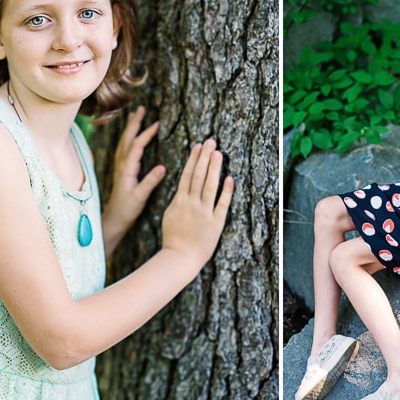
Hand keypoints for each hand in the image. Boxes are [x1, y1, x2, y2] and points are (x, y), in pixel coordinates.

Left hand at [103, 107, 165, 238]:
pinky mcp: (122, 170)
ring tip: (136, 116)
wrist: (114, 219)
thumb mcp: (140, 197)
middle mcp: (122, 165)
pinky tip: (132, 136)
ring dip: (130, 128)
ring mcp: (120, 167)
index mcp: (127, 169)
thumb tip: (163, 167)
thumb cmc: (127, 210)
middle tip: (141, 109)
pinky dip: (129, 138)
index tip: (157, 124)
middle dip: (134, 123)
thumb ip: (150, 182)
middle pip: (127, 139)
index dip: (146, 134)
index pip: (137, 146)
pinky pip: (125, 148)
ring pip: (125, 142)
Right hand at [162, 139, 233, 263]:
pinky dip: (226, 191)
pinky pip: (222, 204)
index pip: (187, 175)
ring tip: (218, 153)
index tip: (199, 146)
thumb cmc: (173, 239)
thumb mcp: (169, 215)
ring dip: (214, 168)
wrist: (179, 258)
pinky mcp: (215, 223)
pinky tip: (230, 178)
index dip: (193, 159)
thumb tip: (182, 189)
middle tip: (211, 141)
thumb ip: (177, 201)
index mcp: (179, 201)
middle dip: (204, 157)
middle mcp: (192, 204)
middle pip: (198, 175)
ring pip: (209, 185)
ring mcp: (204, 212)